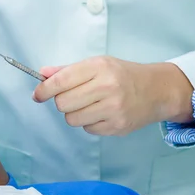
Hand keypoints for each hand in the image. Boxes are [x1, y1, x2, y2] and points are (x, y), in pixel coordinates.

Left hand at [32, 56, 193, 135]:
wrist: (157, 90)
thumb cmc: (123, 75)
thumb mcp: (97, 64)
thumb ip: (68, 70)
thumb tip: (42, 74)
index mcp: (99, 67)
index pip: (61, 81)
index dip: (44, 90)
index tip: (38, 94)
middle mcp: (107, 87)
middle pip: (63, 103)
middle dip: (62, 101)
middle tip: (73, 97)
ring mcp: (113, 109)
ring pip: (72, 119)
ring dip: (75, 114)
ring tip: (89, 105)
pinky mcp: (117, 127)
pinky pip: (87, 129)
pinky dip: (89, 123)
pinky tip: (101, 113)